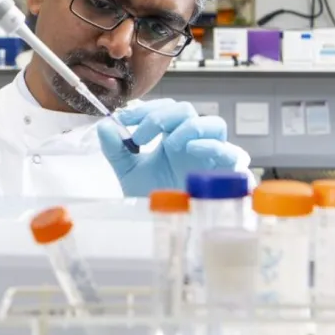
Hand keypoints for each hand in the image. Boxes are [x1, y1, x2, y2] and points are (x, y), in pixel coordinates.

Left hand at [97, 99, 250, 197]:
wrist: (166, 226)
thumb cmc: (154, 197)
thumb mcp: (129, 172)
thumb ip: (116, 149)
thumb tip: (104, 126)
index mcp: (172, 137)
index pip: (166, 108)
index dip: (146, 109)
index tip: (124, 119)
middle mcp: (194, 142)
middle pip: (187, 110)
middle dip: (160, 117)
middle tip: (140, 138)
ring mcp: (212, 156)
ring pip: (214, 124)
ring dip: (189, 126)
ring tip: (168, 145)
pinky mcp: (226, 173)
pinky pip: (230, 152)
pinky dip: (211, 145)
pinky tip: (191, 149)